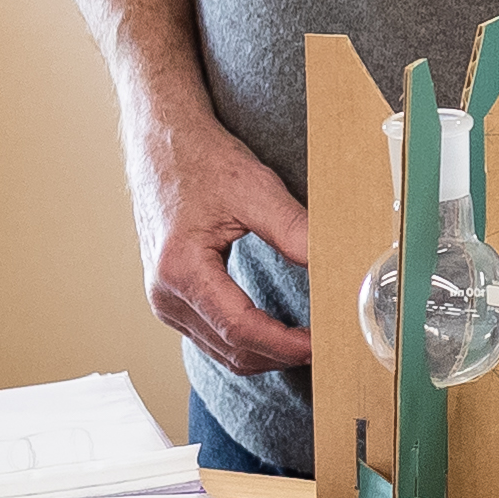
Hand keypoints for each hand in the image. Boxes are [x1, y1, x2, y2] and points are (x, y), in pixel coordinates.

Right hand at [119, 97, 312, 373]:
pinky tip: (279, 333)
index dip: (285, 343)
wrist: (163, 143)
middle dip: (281, 354)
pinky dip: (248, 343)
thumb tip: (335, 265)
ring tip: (309, 342)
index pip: (240, 328)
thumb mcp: (255, 190)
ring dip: (266, 354)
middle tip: (327, 345)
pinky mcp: (171, 299)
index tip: (321, 343)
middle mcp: (164, 294)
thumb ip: (295, 231)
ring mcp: (164, 300)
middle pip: (231, 349)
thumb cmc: (201, 161)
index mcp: (179, 269)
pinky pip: (212, 338)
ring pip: (222, 351)